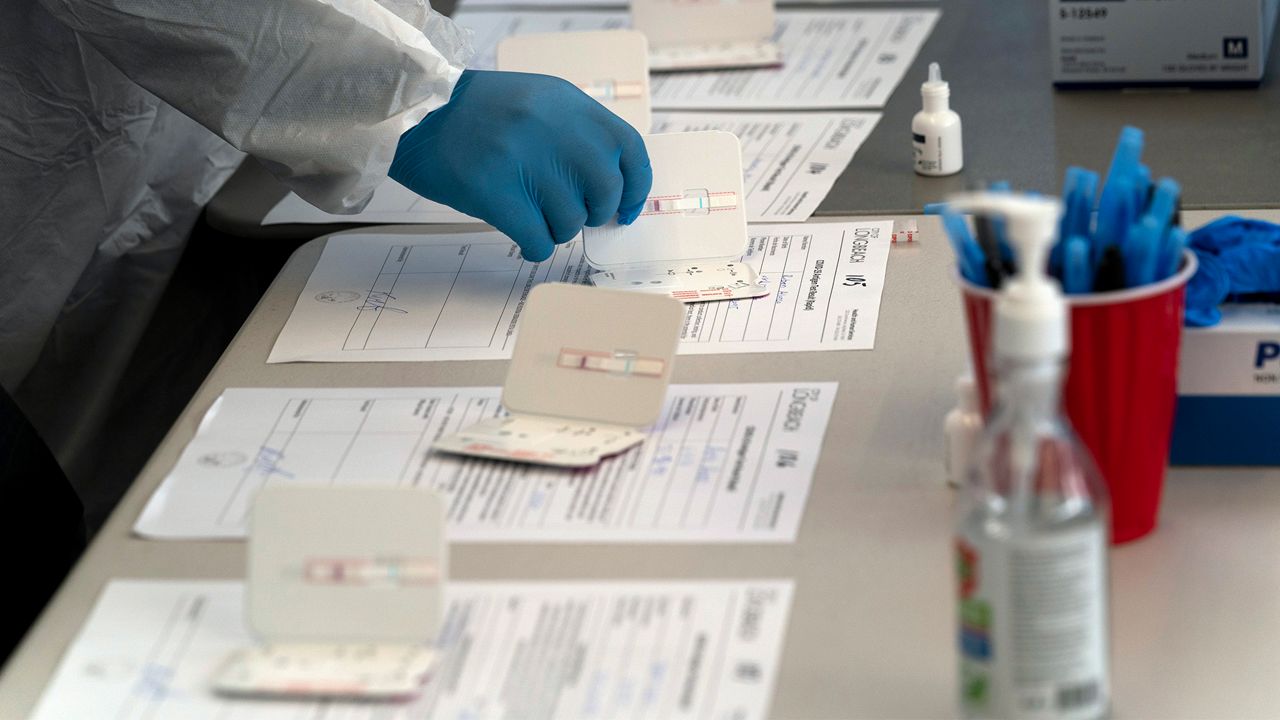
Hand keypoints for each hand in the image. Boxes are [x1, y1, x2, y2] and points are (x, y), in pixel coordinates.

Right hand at [390, 69, 651, 260]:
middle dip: (591, 213)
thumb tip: (612, 184)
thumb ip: (579, 133)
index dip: (636, 188)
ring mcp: (527, 162)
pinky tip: (522, 232)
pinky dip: (535, 246)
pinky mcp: (498, 194)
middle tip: (567, 212)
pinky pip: (539, 241)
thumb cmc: (480, 113)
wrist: (418, 110)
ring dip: (556, 229)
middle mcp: (555, 131)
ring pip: (571, 223)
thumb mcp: (540, 101)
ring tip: (532, 213)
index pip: (629, 151)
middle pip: (604, 194)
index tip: (626, 210)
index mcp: (571, 106)